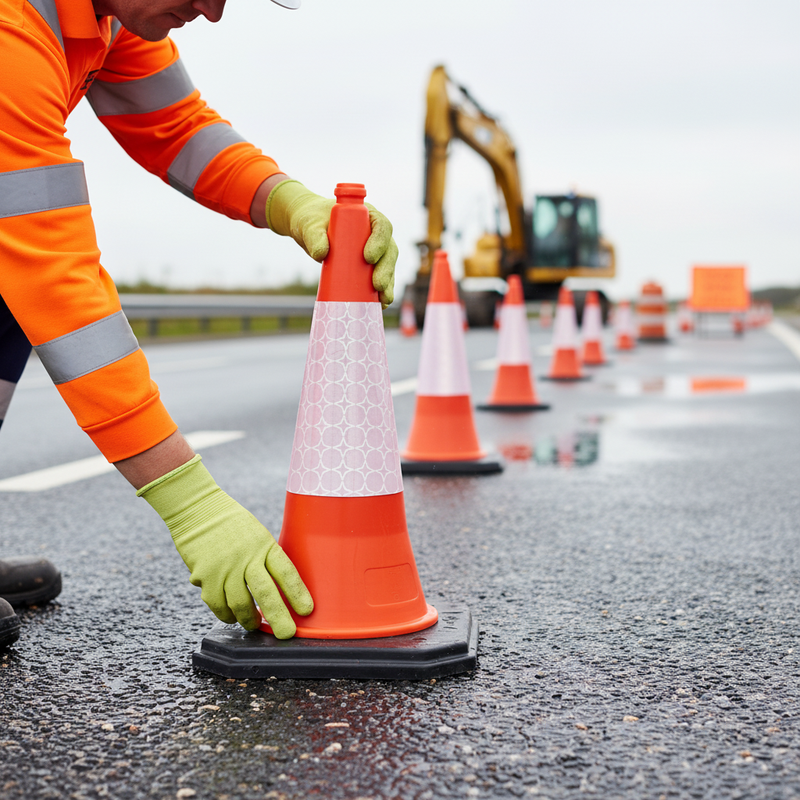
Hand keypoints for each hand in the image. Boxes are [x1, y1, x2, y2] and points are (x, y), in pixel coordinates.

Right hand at [137, 455, 312, 636]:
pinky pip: (217, 604)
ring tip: (254, 624)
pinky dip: (225, 615)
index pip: (286, 572)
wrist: (198, 510)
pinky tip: (231, 616)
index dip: (297, 593)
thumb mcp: (258, 535)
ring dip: (248, 619)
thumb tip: (280, 588)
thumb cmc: (233, 524)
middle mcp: (246, 558)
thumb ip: (267, 558)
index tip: (307, 611)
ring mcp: (224, 568)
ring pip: (240, 605)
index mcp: (265, 545)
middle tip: (286, 634)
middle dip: (278, 617)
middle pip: (266, 594)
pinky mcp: (204, 576)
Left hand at [266, 179, 396, 307]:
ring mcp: (375, 250)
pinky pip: (380, 278)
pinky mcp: (368, 266)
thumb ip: (313, 236)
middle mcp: (375, 233)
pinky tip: (381, 305)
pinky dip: (381, 292)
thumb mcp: (309, 226)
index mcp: (367, 216)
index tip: (368, 258)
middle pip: (389, 250)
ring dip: (388, 283)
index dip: (380, 242)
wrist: (310, 230)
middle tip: (377, 285)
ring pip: (387, 266)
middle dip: (386, 269)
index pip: (382, 226)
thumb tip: (321, 254)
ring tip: (383, 300)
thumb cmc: (311, 221)